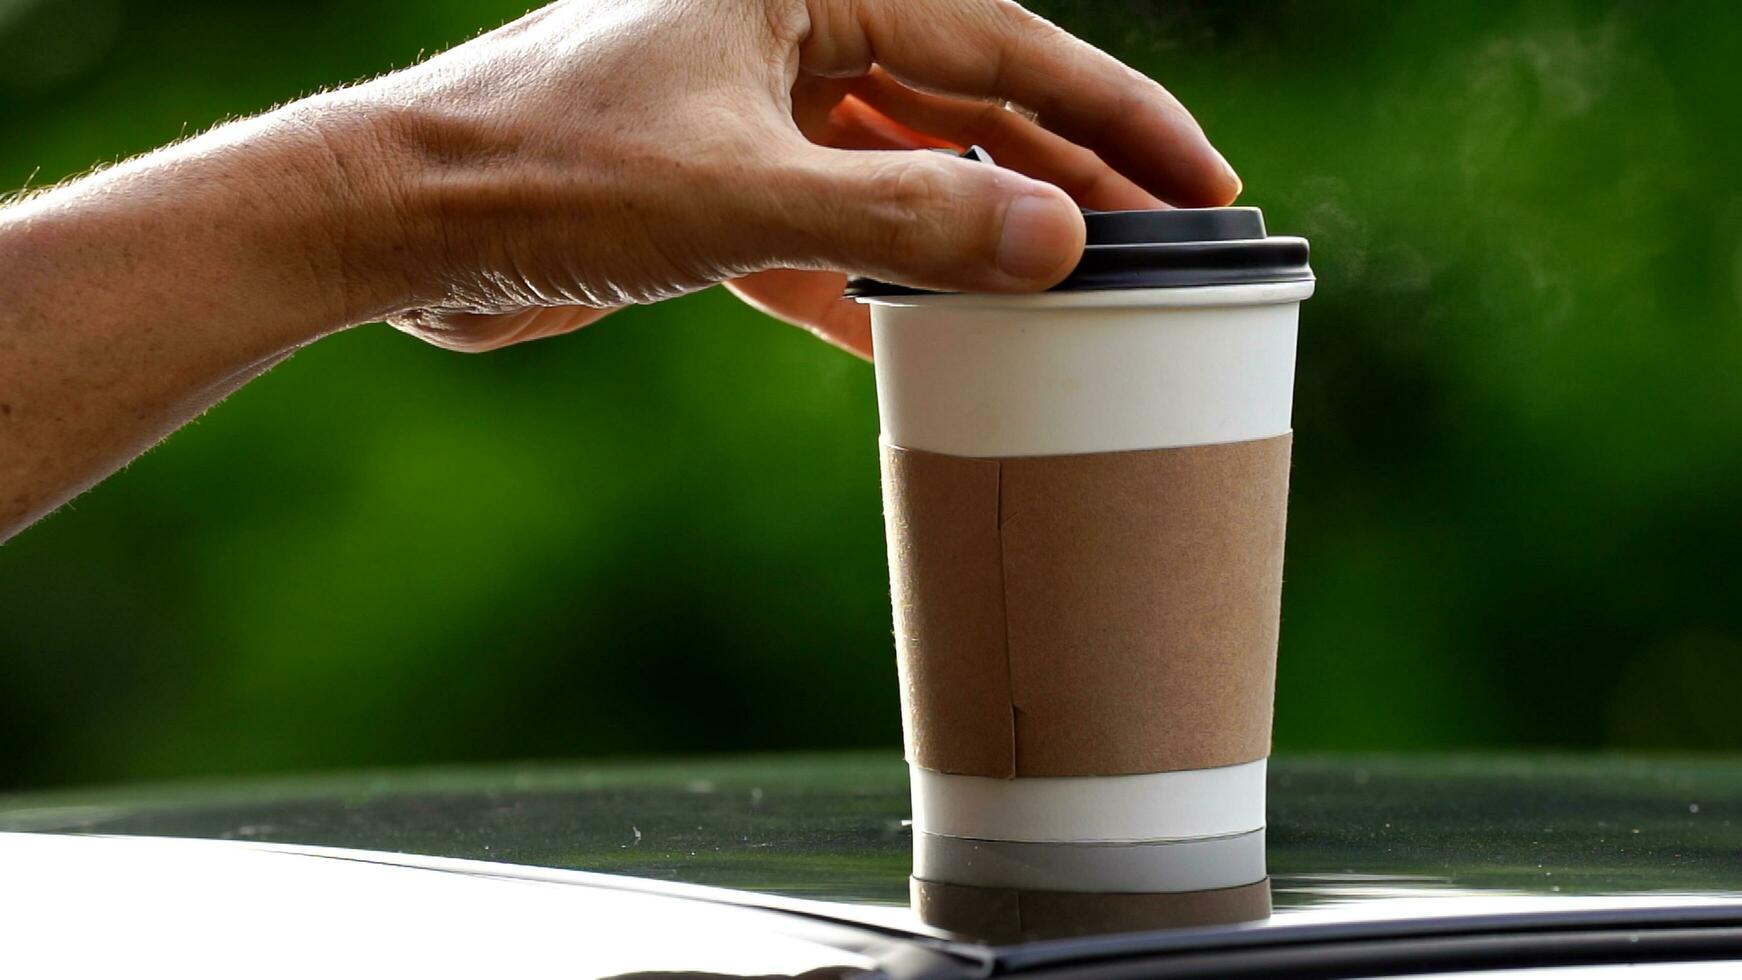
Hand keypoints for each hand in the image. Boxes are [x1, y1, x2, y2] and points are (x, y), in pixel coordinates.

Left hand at [324, 0, 1239, 357]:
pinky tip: (927, 336)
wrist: (391, 226)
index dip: (1113, 116)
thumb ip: (909, 214)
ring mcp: (748, 111)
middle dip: (1064, 173)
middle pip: (965, 101)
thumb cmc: (542, 175)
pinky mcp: (710, 189)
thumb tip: (1062, 240)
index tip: (1203, 182)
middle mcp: (784, 31)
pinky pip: (829, 230)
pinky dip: (879, 282)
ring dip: (979, 229)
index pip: (1003, 42)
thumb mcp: (743, 197)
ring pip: (902, 167)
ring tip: (1073, 292)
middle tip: (1167, 244)